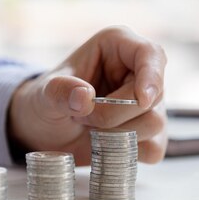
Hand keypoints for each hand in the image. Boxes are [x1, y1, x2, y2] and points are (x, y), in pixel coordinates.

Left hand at [8, 26, 166, 165]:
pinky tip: (104, 147)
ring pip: (154, 123)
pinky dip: (127, 153)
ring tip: (89, 129)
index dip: (151, 76)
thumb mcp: (44, 93)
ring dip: (116, 135)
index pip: (150, 54)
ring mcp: (149, 104)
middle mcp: (138, 72)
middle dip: (114, 115)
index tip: (142, 99)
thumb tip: (84, 97)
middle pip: (152, 96)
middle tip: (81, 117)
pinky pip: (153, 148)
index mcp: (117, 46)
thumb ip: (59, 91)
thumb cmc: (47, 101)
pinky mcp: (150, 134)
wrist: (45, 131)